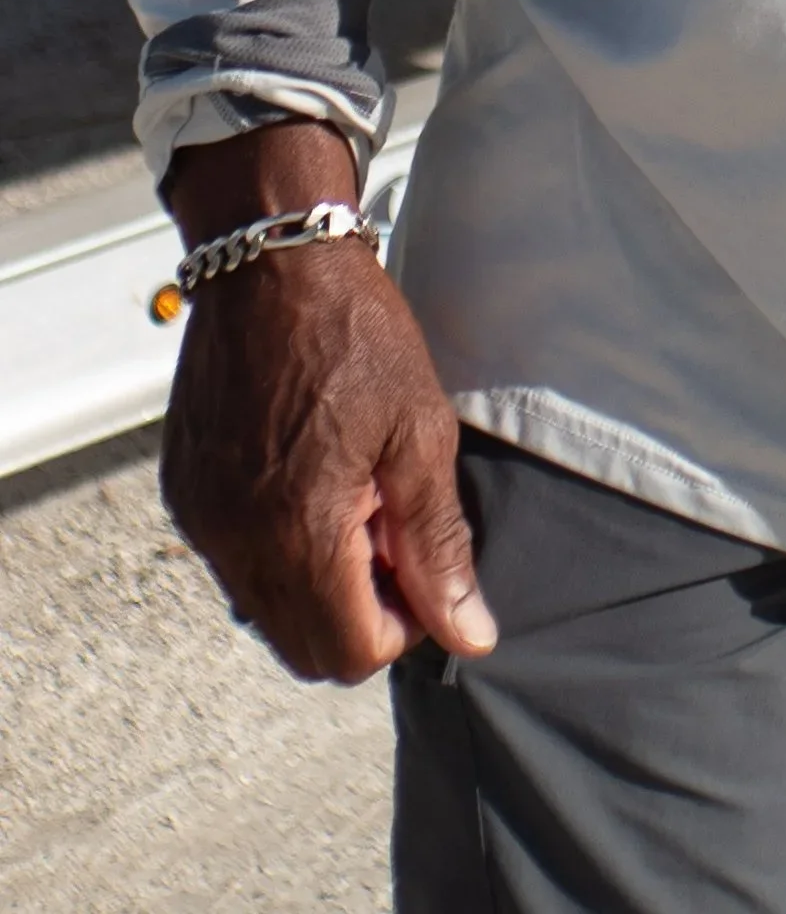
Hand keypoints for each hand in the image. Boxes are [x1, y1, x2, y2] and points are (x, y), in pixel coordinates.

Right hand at [160, 121, 496, 686]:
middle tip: (392, 533)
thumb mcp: (420, 432)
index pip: (351, 654)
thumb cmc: (353, 332)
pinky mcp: (186, 494)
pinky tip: (310, 479)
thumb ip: (439, 546)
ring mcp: (204, 521)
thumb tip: (469, 633)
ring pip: (265, 610)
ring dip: (317, 584)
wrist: (272, 261)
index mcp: (301, 532)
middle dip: (359, 613)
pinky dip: (275, 548)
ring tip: (353, 499)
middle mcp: (238, 542)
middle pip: (305, 647)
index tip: (421, 561)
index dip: (403, 623)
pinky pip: (233, 562)